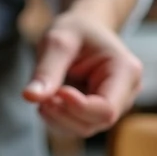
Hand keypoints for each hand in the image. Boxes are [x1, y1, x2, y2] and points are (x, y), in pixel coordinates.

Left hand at [22, 11, 143, 137]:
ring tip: (42, 95)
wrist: (84, 28)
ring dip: (58, 118)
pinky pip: (78, 126)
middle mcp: (126, 92)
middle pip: (96, 122)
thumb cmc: (75, 29)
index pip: (107, 108)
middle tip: (41, 95)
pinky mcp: (99, 112)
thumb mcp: (57, 41)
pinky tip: (47, 101)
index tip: (53, 94)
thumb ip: (46, 69)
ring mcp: (115, 105)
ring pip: (85, 128)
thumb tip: (29, 97)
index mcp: (126, 71)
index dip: (77, 108)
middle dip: (63, 113)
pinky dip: (58, 118)